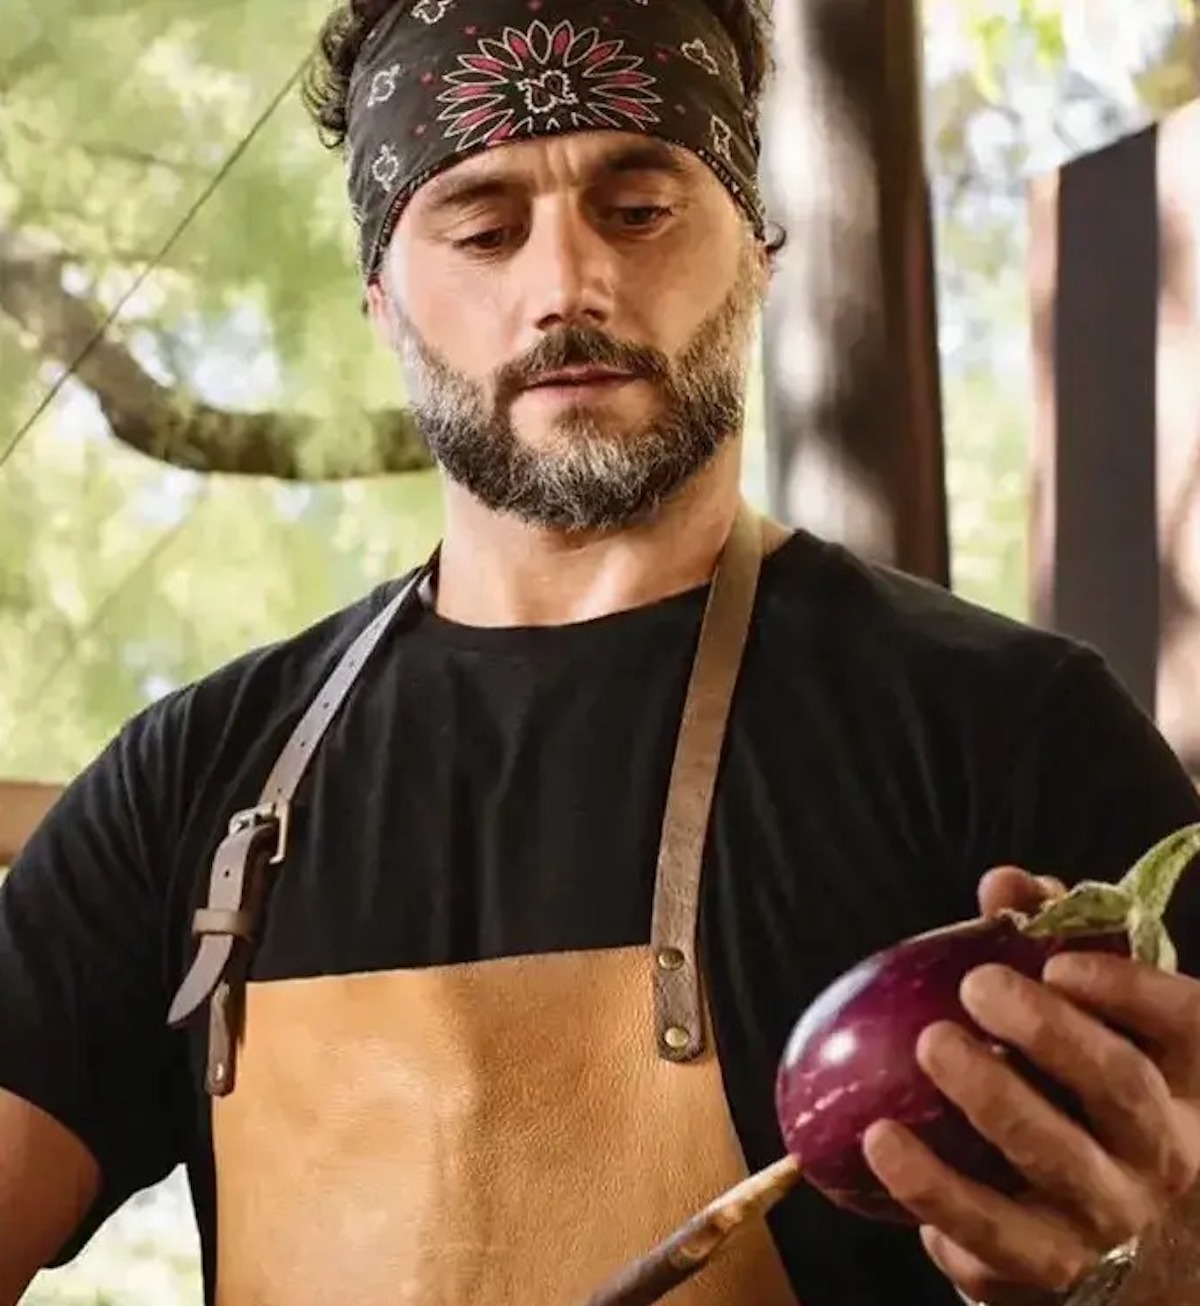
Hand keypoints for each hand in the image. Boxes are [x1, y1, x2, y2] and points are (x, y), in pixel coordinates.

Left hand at [861, 867, 1199, 1305]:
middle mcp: (1165, 1156)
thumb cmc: (1105, 1113)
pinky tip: (891, 1156)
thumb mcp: (1111, 1034)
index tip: (1058, 959)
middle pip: (1120, 1089)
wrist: (1153, 1266)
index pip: (1186, 1025)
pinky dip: (942, 1210)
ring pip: (1053, 1174)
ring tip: (916, 1064)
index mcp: (1188, 1087)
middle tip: (977, 986)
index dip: (1129, 987)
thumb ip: (1061, 945)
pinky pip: (998, 1254)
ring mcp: (1116, 1228)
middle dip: (1049, 1033)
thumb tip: (1004, 884)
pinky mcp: (1061, 1283)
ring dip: (982, 1116)